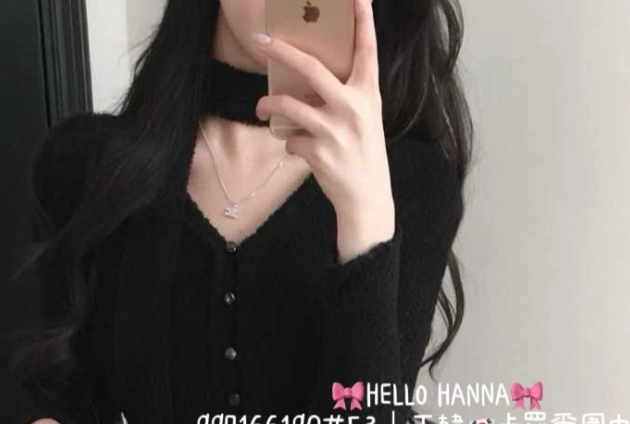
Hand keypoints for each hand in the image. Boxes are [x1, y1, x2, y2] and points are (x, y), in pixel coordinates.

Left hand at [253, 0, 393, 256]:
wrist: (366, 198)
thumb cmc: (363, 154)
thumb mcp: (366, 119)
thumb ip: (346, 96)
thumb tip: (310, 78)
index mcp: (369, 93)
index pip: (367, 49)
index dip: (362, 20)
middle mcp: (353, 107)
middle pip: (311, 68)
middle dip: (282, 51)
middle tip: (260, 41)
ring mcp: (335, 130)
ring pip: (289, 105)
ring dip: (268, 104)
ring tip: (261, 108)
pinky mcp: (319, 152)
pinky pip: (291, 138)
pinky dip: (290, 142)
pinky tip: (299, 149)